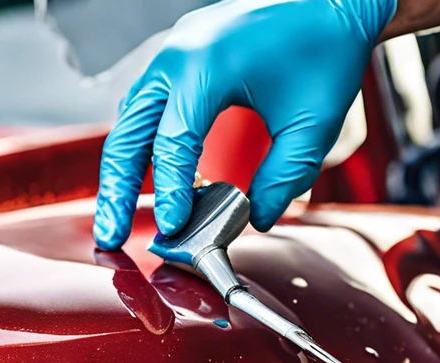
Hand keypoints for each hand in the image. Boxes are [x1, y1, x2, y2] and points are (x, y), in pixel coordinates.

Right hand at [93, 0, 394, 248]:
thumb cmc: (327, 49)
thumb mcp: (314, 125)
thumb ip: (282, 179)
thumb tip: (255, 220)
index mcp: (206, 67)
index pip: (172, 142)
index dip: (170, 192)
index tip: (173, 228)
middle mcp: (177, 56)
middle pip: (128, 133)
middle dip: (117, 191)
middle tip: (112, 236)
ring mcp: (172, 53)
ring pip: (128, 121)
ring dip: (120, 172)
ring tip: (116, 218)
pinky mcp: (177, 57)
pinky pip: (145, 106)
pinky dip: (138, 146)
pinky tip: (140, 179)